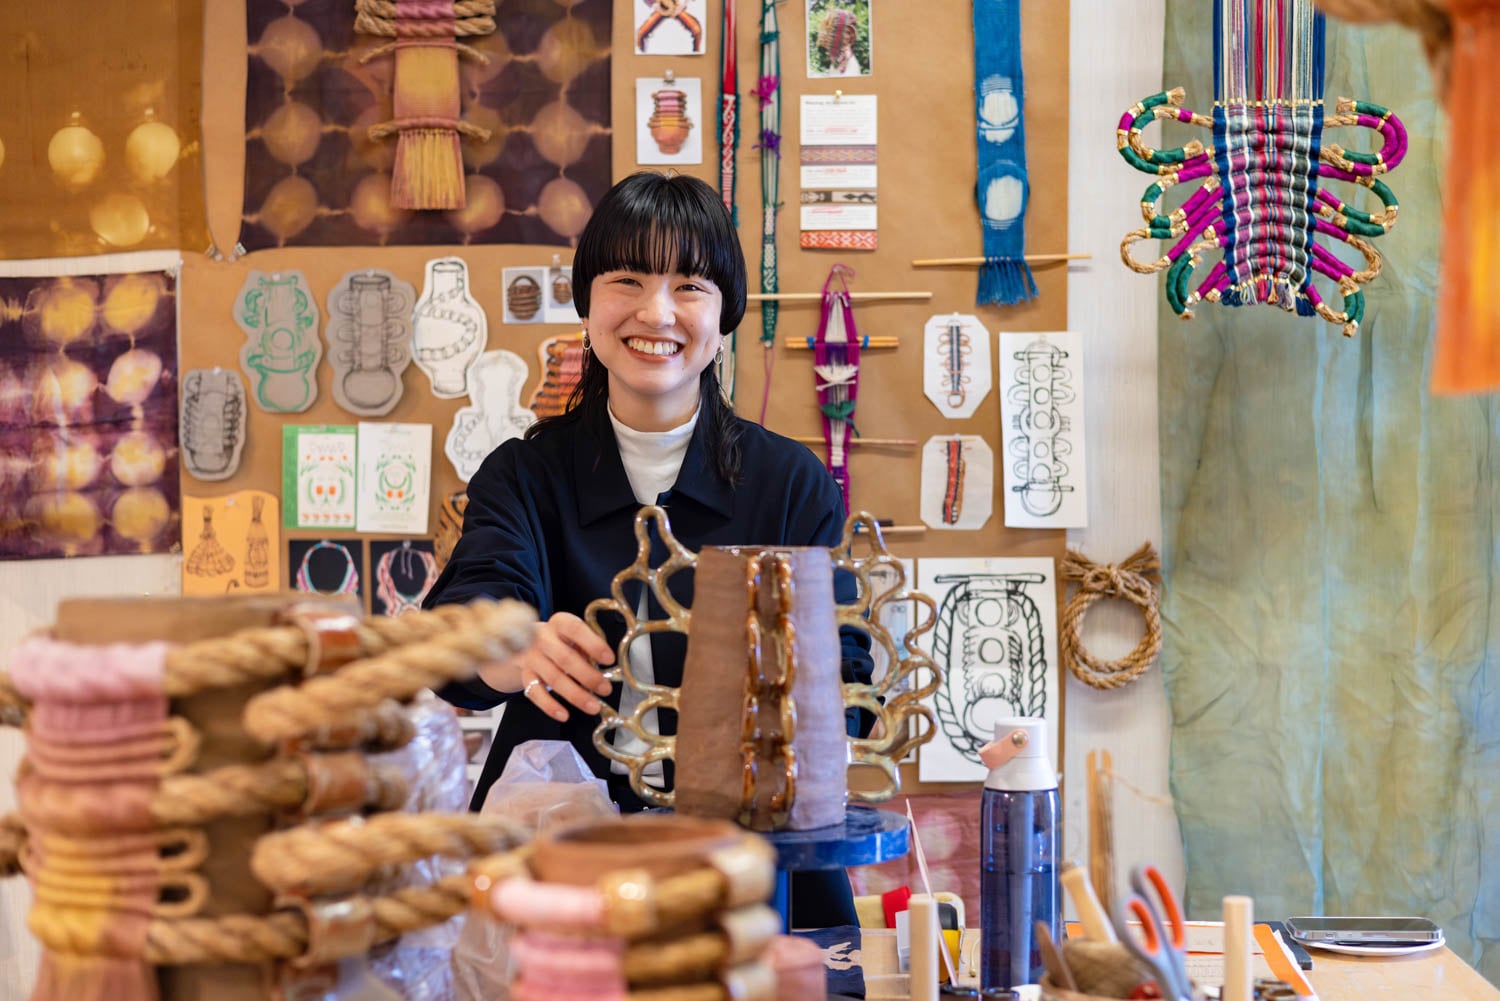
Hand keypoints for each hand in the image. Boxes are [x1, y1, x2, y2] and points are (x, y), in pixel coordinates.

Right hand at [478, 611, 614, 721]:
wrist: (527, 643)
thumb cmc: (561, 640)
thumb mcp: (574, 636)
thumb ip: (588, 647)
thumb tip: (607, 668)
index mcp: (559, 623)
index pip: (576, 630)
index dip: (593, 645)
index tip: (609, 659)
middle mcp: (543, 638)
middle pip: (565, 658)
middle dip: (588, 676)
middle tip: (606, 689)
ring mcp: (531, 657)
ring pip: (553, 678)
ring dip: (575, 695)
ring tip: (593, 706)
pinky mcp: (525, 675)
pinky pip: (535, 693)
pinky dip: (550, 706)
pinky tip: (564, 715)